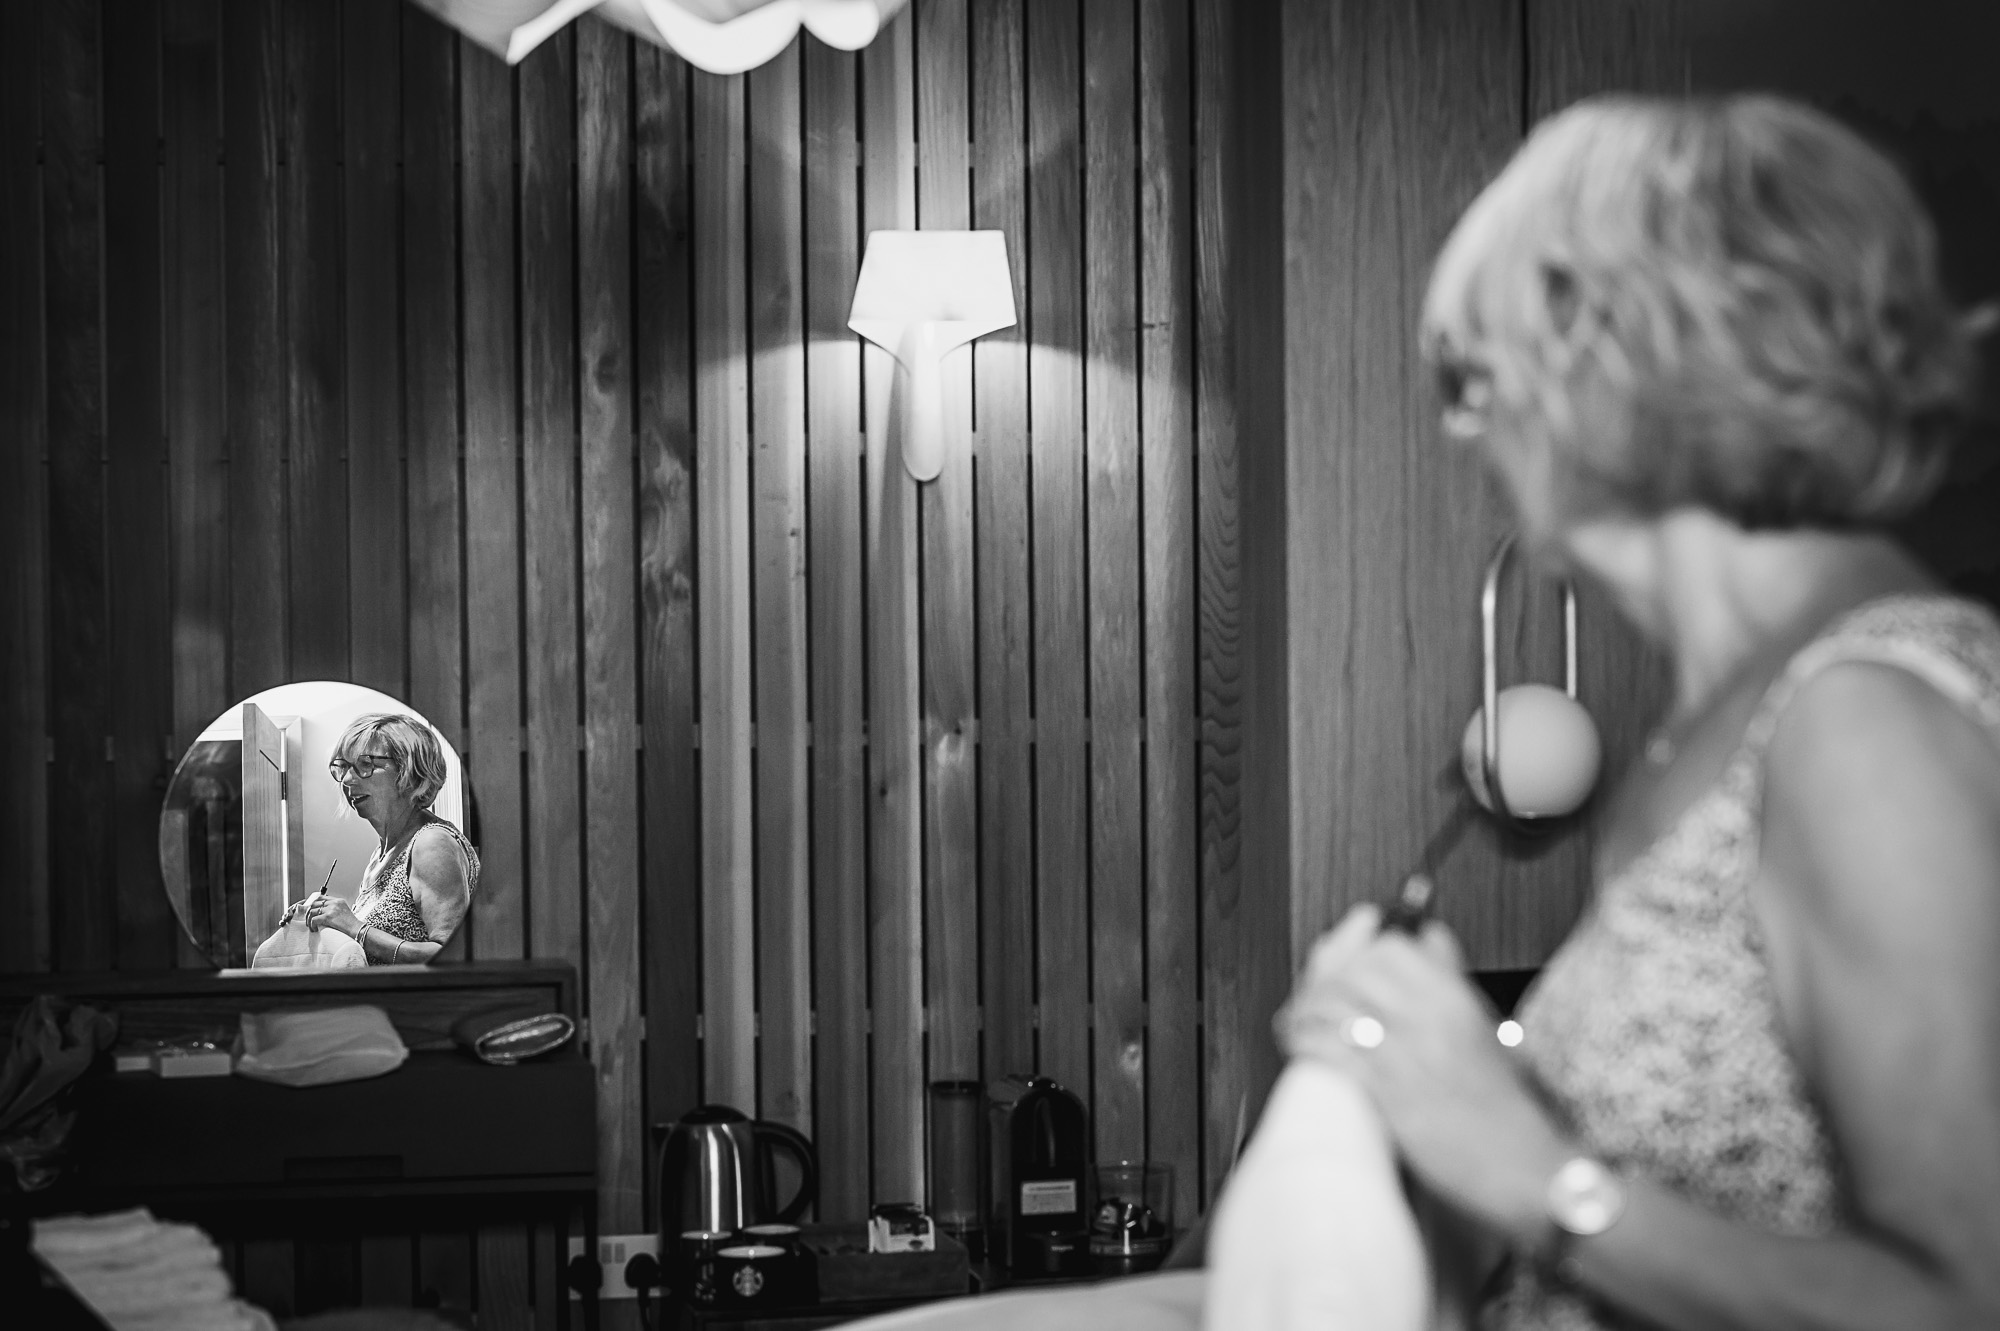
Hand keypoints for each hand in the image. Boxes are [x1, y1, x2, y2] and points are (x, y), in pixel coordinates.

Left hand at [305, 893, 361, 938]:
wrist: (356, 929)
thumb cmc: (351, 923)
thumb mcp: (344, 911)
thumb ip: (335, 909)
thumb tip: (322, 912)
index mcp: (338, 901)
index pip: (322, 898)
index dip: (314, 903)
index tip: (311, 909)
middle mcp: (334, 903)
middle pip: (315, 903)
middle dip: (309, 911)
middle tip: (309, 918)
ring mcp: (331, 909)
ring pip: (312, 911)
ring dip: (309, 919)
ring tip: (311, 925)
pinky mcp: (328, 917)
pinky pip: (314, 919)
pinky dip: (312, 925)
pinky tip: (314, 929)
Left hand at [1275, 906, 1572, 1245]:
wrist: (1521, 1164)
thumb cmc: (1504, 1103)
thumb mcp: (1488, 1028)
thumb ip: (1454, 981)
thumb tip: (1430, 937)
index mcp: (1455, 999)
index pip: (1391, 949)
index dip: (1359, 951)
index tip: (1344, 959)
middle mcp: (1429, 1019)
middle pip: (1355, 973)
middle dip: (1324, 980)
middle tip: (1310, 992)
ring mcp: (1407, 1054)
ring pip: (1337, 1008)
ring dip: (1306, 1010)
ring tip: (1295, 1018)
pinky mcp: (1389, 1093)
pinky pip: (1332, 1051)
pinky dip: (1307, 1042)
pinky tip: (1299, 1045)